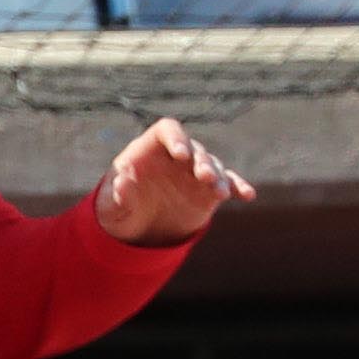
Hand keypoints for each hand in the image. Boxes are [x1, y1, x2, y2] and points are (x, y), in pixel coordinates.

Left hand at [93, 115, 250, 246]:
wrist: (134, 229)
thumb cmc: (117, 210)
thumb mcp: (110, 207)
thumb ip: (117, 194)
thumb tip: (121, 180)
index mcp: (149, 149)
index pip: (167, 129)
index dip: (176, 138)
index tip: (181, 153)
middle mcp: (176, 155)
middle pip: (195, 149)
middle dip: (201, 161)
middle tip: (204, 176)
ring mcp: (195, 171)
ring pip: (213, 166)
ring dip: (219, 177)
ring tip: (219, 193)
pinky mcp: (209, 189)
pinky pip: (227, 183)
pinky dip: (237, 187)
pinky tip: (247, 195)